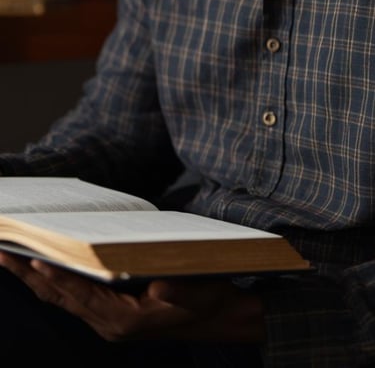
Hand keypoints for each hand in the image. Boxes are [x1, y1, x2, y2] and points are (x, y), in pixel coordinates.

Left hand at [0, 252, 265, 342]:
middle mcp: (108, 323)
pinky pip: (71, 298)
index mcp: (124, 318)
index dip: (55, 276)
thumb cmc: (207, 297)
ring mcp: (105, 321)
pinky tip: (38, 267)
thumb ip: (173, 291)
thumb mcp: (195, 292)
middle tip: (1, 253)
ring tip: (8, 256)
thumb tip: (153, 285)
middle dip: (28, 275)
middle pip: (59, 297)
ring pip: (60, 298)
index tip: (31, 259)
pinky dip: (51, 282)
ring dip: (32, 279)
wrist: (219, 317)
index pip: (80, 294)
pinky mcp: (108, 314)